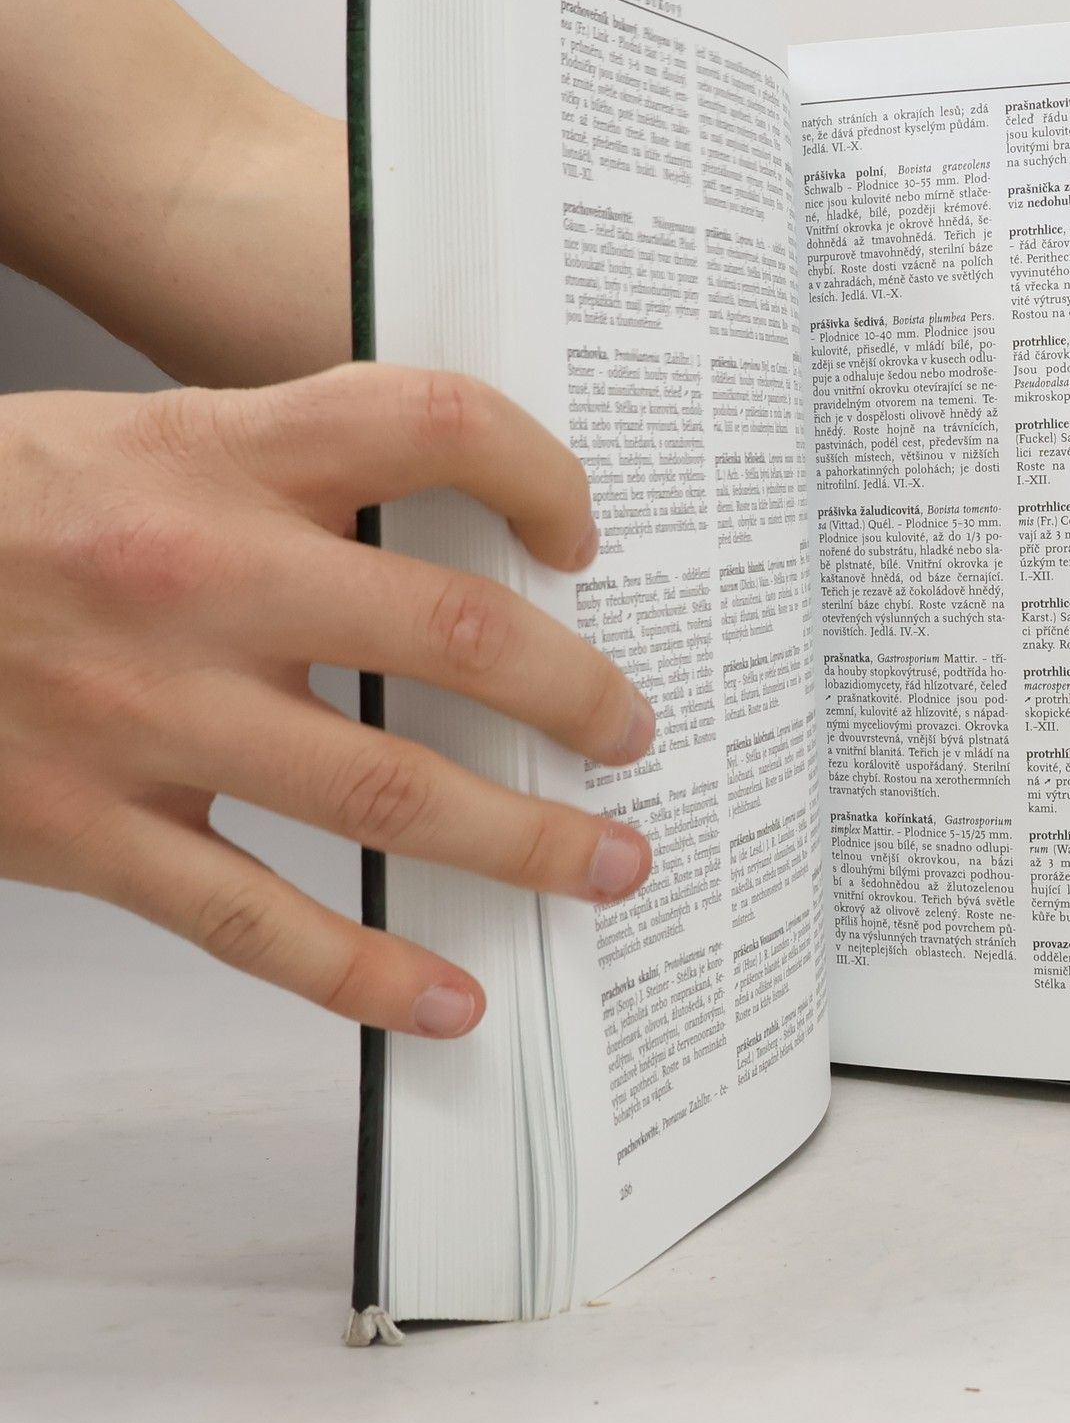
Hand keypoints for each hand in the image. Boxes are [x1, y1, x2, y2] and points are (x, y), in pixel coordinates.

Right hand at [0, 365, 653, 1037]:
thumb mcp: (136, 439)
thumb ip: (280, 471)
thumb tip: (442, 518)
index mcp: (214, 454)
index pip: (427, 422)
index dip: (536, 470)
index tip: (581, 532)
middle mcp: (197, 576)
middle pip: (451, 631)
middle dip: (574, 694)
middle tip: (632, 731)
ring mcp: (143, 714)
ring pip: (386, 795)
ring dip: (522, 842)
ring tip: (609, 866)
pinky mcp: (83, 829)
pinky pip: (253, 922)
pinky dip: (363, 974)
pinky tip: (446, 1000)